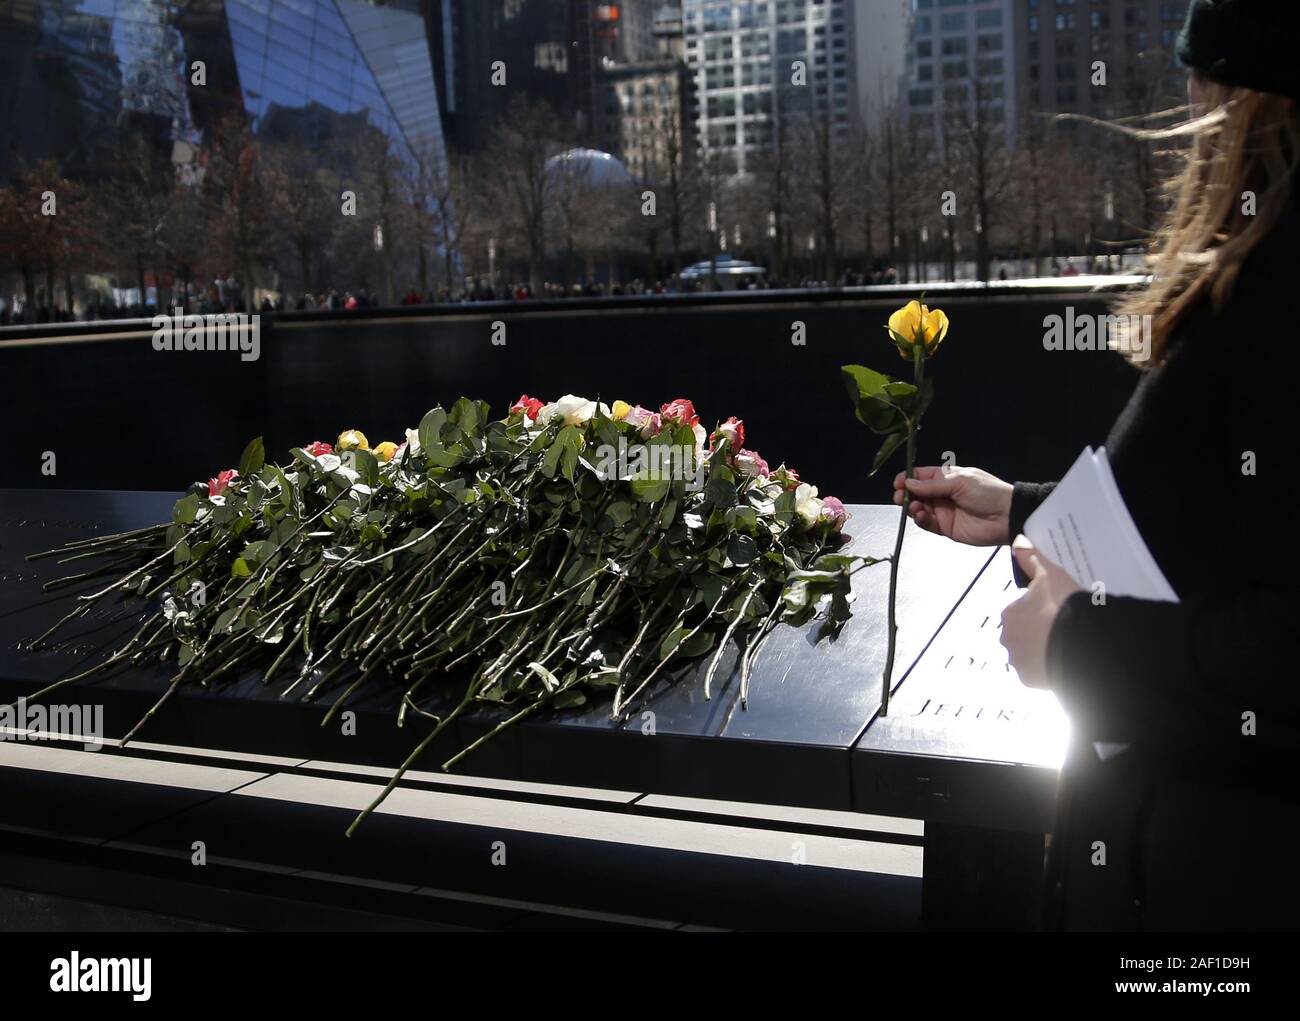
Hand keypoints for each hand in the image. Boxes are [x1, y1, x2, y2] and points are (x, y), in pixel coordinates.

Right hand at [892, 465, 1013, 545]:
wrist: (1007, 517)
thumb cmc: (987, 492)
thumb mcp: (960, 481)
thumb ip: (933, 484)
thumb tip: (908, 483)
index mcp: (946, 477)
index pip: (921, 476)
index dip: (907, 478)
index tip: (898, 483)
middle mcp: (942, 493)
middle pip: (916, 493)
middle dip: (905, 494)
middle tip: (900, 497)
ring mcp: (943, 511)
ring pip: (918, 508)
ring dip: (912, 507)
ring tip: (914, 507)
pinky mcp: (945, 527)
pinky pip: (926, 523)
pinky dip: (919, 520)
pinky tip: (920, 515)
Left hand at [1000, 538, 1082, 687]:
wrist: (1082, 642)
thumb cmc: (1064, 607)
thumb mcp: (1050, 574)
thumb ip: (1032, 558)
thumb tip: (1019, 542)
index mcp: (1009, 614)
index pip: (1018, 611)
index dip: (1037, 610)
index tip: (1053, 611)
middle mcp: (1008, 639)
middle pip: (1021, 634)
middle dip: (1037, 632)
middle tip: (1060, 628)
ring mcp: (1018, 661)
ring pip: (1027, 654)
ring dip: (1041, 650)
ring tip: (1063, 644)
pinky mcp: (1030, 680)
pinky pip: (1036, 673)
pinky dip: (1047, 667)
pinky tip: (1062, 658)